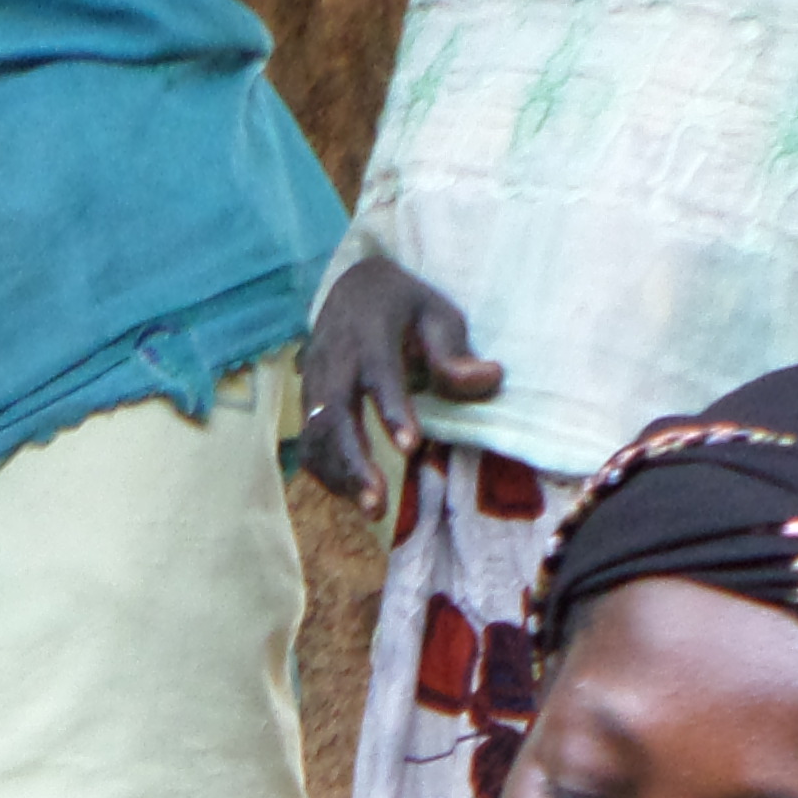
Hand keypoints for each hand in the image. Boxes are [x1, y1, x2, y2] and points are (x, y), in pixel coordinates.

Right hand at [300, 256, 502, 516]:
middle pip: (333, 413)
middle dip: (353, 461)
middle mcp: (333, 357)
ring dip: (340, 476)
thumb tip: (491, 378)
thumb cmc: (405, 307)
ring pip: (315, 435)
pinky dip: (328, 473)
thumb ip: (456, 352)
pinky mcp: (306, 402)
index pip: (378, 372)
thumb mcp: (437, 314)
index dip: (391, 410)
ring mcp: (313, 381)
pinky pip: (309, 444)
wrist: (351, 287)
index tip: (410, 448)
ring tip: (372, 510)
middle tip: (378, 504)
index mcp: (369, 330)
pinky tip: (355, 496)